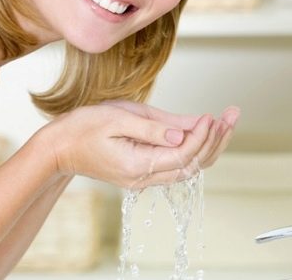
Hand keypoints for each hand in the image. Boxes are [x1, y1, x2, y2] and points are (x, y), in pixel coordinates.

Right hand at [40, 101, 238, 189]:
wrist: (59, 147)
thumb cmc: (84, 127)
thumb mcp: (118, 118)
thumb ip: (154, 128)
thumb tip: (186, 133)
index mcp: (138, 165)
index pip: (183, 155)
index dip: (203, 135)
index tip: (212, 115)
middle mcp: (145, 178)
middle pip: (193, 165)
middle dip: (216, 140)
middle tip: (232, 114)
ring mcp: (144, 178)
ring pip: (188, 166)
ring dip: (210, 145)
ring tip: (227, 120)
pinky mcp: (143, 171)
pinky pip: (176, 163)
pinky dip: (194, 148)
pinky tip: (204, 130)